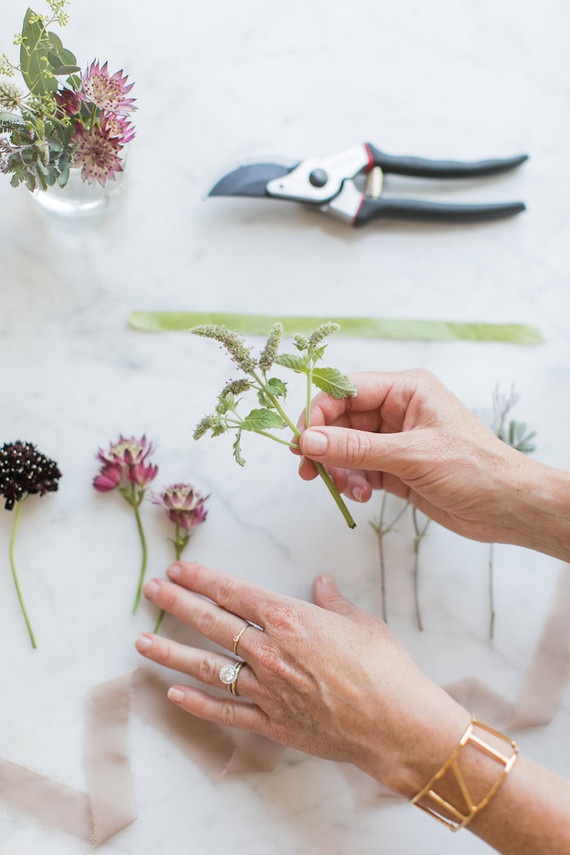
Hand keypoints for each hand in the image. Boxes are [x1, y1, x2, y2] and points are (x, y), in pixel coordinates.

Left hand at [136, 561, 468, 796]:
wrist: (397, 722)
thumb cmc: (384, 667)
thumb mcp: (361, 621)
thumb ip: (332, 601)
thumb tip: (320, 583)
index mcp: (290, 619)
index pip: (234, 592)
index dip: (202, 579)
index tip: (178, 569)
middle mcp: (270, 651)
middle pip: (212, 623)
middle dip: (177, 604)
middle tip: (151, 590)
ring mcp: (266, 689)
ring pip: (208, 667)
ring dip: (172, 653)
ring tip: (141, 642)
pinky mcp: (272, 722)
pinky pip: (226, 711)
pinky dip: (198, 703)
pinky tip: (174, 694)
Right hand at [297, 369, 538, 545]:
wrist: (508, 508)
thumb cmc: (474, 470)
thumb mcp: (411, 456)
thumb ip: (356, 449)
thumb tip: (309, 442)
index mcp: (407, 390)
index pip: (347, 390)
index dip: (319, 412)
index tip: (301, 440)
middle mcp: (398, 410)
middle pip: (341, 420)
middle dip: (323, 445)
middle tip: (307, 469)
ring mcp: (395, 440)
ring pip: (345, 448)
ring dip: (337, 468)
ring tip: (343, 488)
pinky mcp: (395, 468)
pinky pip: (358, 469)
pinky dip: (351, 482)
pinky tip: (360, 495)